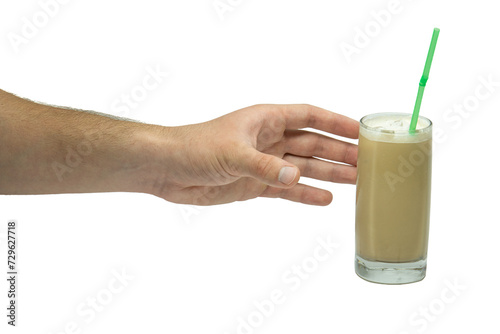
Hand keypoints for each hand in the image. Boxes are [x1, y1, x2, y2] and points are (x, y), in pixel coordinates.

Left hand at [147, 104, 358, 204]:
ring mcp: (264, 163)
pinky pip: (287, 189)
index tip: (360, 130)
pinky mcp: (255, 184)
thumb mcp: (233, 153)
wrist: (168, 169)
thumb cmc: (195, 147)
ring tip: (356, 180)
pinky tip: (325, 198)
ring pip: (304, 167)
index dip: (335, 122)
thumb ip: (265, 167)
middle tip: (366, 162)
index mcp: (266, 119)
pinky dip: (305, 194)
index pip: (309, 116)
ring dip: (329, 173)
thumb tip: (295, 178)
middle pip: (312, 143)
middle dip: (338, 152)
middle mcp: (269, 139)